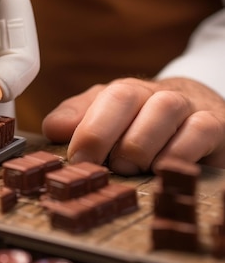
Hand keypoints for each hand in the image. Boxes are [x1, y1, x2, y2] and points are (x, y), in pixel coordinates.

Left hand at [42, 77, 224, 174]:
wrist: (201, 113)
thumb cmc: (144, 124)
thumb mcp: (107, 118)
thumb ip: (78, 120)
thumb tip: (53, 129)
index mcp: (125, 92)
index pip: (103, 98)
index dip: (88, 129)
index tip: (77, 160)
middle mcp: (154, 93)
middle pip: (126, 97)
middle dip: (104, 135)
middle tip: (100, 167)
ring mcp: (187, 106)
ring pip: (163, 110)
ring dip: (140, 144)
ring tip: (129, 168)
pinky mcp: (216, 124)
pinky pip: (199, 131)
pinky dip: (177, 154)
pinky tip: (162, 170)